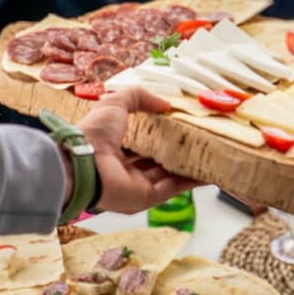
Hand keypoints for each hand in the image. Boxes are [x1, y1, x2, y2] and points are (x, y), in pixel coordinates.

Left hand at [77, 87, 199, 213]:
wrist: (84, 163)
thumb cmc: (93, 133)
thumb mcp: (115, 102)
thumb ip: (138, 97)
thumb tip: (163, 103)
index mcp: (113, 147)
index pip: (141, 142)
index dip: (160, 134)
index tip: (180, 125)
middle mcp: (124, 169)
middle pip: (156, 161)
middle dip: (177, 152)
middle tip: (198, 141)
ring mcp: (135, 185)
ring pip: (168, 176)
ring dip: (187, 168)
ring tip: (209, 156)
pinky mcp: (145, 198)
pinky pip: (172, 189)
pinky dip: (190, 182)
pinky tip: (206, 173)